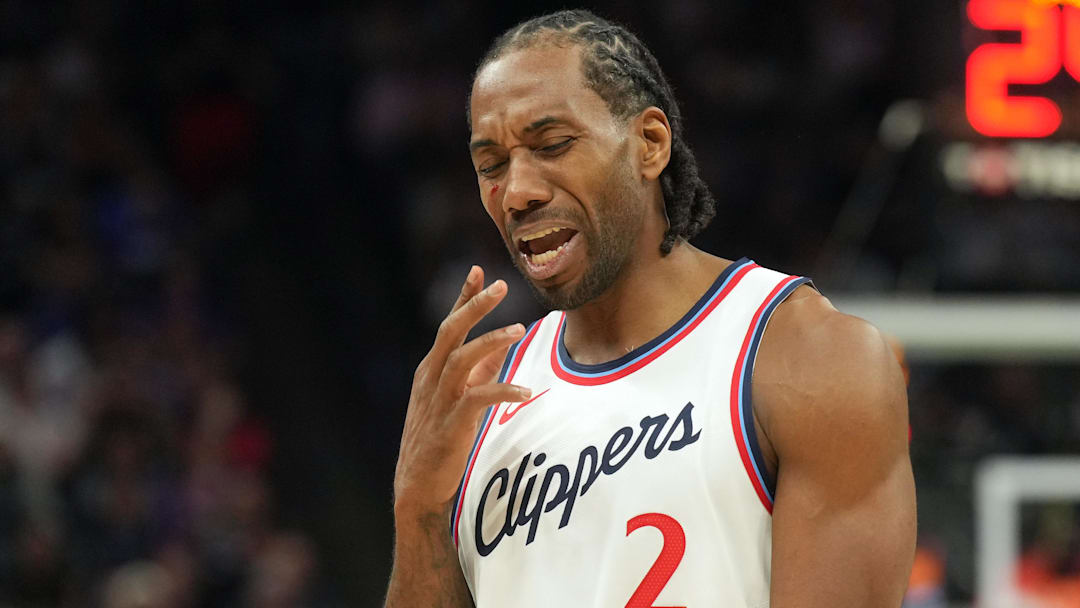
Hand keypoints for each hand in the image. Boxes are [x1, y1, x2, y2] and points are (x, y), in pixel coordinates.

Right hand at [393, 266, 531, 517]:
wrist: (418, 485)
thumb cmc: (440, 439)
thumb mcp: (458, 397)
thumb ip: (480, 371)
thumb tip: (506, 344)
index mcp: (430, 369)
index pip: (448, 325)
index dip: (463, 297)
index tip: (479, 271)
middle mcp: (430, 378)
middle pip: (450, 332)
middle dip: (474, 306)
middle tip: (501, 285)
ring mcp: (438, 400)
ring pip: (461, 359)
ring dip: (491, 341)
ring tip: (519, 329)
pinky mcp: (451, 424)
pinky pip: (478, 399)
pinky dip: (502, 391)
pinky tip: (526, 391)